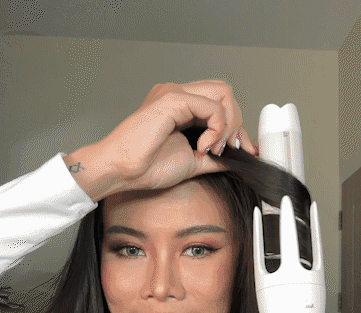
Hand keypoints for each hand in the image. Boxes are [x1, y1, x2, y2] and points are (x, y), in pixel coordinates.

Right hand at [64, 80, 255, 200]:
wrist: (121, 171)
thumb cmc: (145, 167)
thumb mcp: (192, 162)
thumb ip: (214, 157)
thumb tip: (236, 159)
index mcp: (182, 107)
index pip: (221, 103)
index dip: (236, 126)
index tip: (240, 151)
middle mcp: (179, 95)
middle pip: (226, 93)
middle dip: (236, 123)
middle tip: (226, 150)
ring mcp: (176, 93)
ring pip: (223, 94)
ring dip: (228, 124)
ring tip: (213, 148)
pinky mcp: (173, 99)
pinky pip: (212, 106)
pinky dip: (217, 128)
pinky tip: (203, 146)